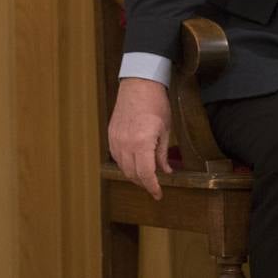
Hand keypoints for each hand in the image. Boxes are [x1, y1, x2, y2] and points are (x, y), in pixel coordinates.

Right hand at [107, 78, 172, 199]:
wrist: (139, 83)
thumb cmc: (156, 103)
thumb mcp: (165, 130)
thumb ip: (162, 154)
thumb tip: (165, 171)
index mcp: (142, 143)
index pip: (146, 174)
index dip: (153, 187)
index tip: (158, 194)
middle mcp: (126, 144)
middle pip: (132, 174)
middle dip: (144, 183)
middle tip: (154, 187)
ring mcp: (116, 139)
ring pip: (122, 167)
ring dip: (134, 175)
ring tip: (145, 176)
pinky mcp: (111, 134)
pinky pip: (116, 156)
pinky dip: (125, 164)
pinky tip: (133, 163)